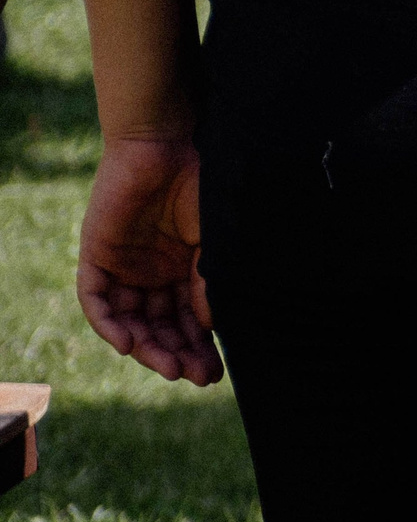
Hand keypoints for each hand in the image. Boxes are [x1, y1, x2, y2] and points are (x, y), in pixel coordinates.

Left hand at [78, 135, 221, 385]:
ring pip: (130, 322)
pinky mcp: (96, 258)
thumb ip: (206, 281)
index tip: (214, 372)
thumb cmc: (198, 183)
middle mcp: (151, 273)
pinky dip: (110, 326)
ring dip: (147, 348)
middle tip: (196, 377)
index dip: (199, 347)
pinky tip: (129, 345)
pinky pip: (97, 303)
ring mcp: (122, 268)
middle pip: (159, 327)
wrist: (164, 145)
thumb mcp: (211, 240)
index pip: (187, 320)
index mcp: (181, 268)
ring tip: (168, 367)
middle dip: (177, 354)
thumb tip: (210, 325)